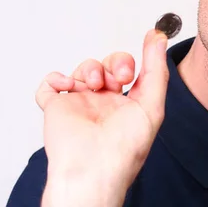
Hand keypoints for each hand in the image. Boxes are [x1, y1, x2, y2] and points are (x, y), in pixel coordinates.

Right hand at [37, 29, 168, 206]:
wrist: (94, 169)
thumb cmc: (124, 148)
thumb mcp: (152, 106)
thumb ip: (156, 70)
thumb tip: (159, 39)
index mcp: (125, 105)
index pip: (129, 72)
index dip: (134, 60)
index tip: (148, 39)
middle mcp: (103, 103)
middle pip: (107, 66)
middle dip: (115, 62)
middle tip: (121, 75)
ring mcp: (78, 105)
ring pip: (82, 70)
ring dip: (90, 69)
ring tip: (95, 84)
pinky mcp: (56, 108)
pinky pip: (48, 86)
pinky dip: (54, 79)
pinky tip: (67, 85)